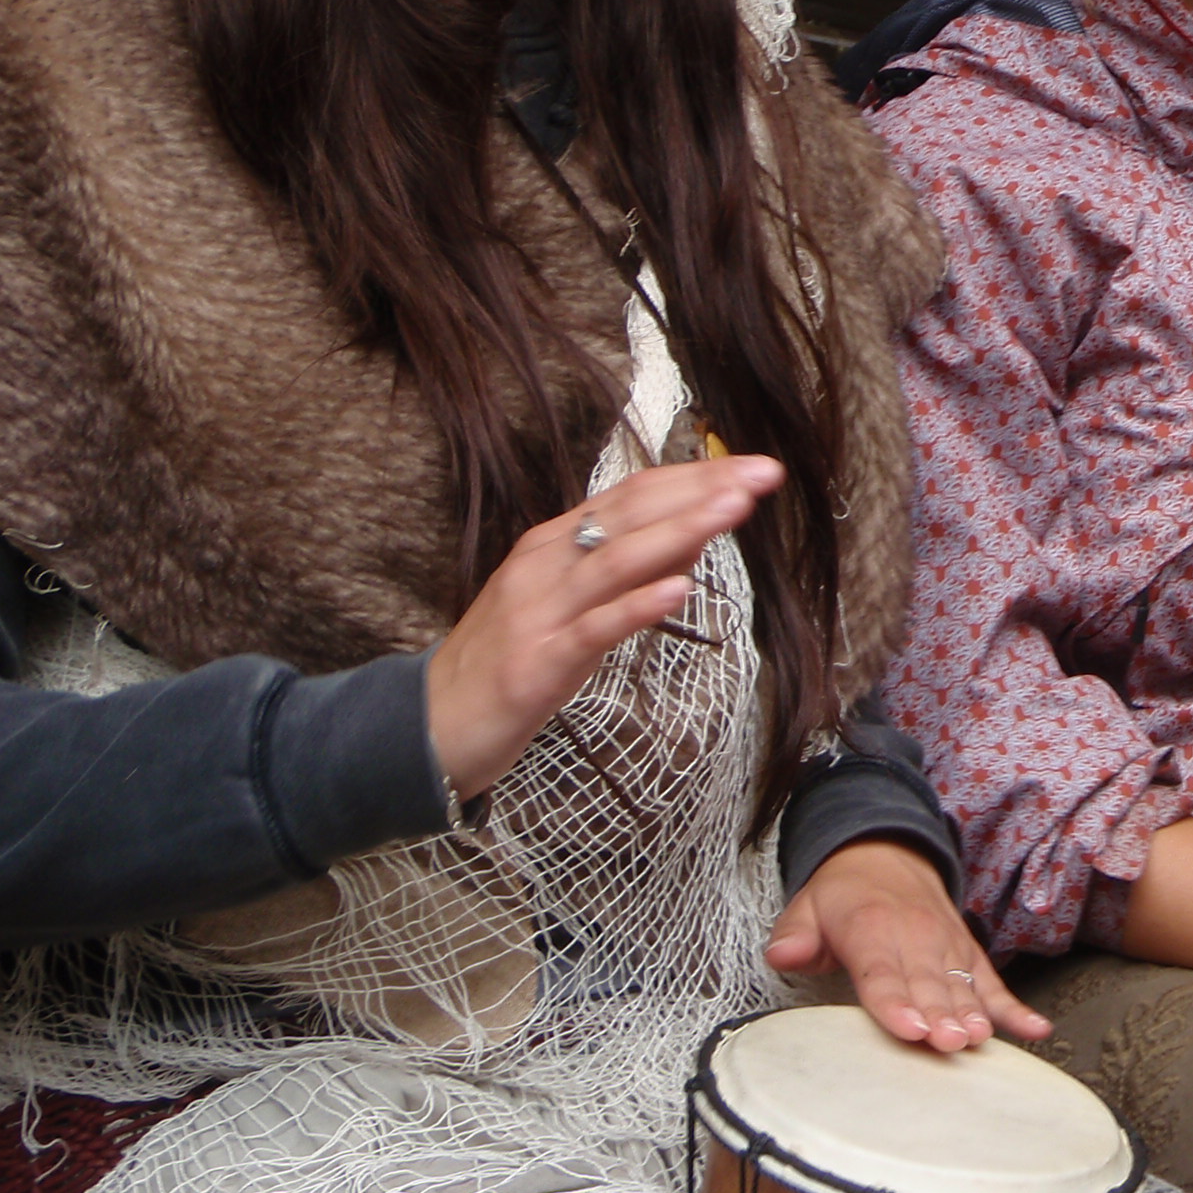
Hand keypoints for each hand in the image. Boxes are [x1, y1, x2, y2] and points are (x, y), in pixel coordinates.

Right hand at [426, 456, 783, 800]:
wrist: (430, 725)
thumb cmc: (509, 660)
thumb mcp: (570, 604)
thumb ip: (625, 568)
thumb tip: (693, 533)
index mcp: (553, 544)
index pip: (633, 495)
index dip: (694, 477)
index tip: (753, 467)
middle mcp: (545, 564)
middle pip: (631, 515)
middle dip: (701, 491)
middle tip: (763, 474)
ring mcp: (539, 611)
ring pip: (615, 560)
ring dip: (679, 530)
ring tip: (733, 510)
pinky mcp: (536, 663)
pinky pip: (593, 629)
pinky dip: (636, 606)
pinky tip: (677, 590)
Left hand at [766, 839, 1049, 1050]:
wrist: (887, 852)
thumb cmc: (844, 894)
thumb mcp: (807, 906)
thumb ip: (795, 935)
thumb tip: (781, 954)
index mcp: (871, 928)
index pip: (882, 972)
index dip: (895, 1003)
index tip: (911, 1029)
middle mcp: (914, 935)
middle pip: (928, 983)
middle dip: (940, 1015)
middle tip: (949, 1044)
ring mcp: (946, 945)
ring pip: (961, 984)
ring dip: (972, 1013)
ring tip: (980, 1040)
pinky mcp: (967, 954)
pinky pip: (993, 983)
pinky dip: (1014, 1008)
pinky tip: (1035, 1029)